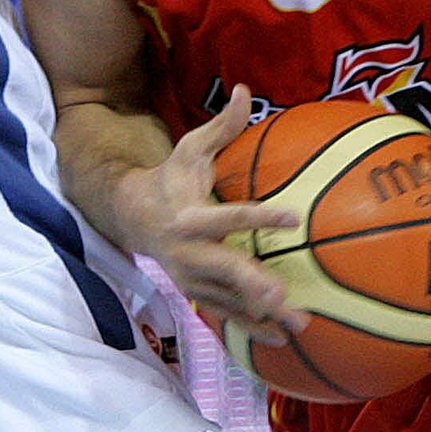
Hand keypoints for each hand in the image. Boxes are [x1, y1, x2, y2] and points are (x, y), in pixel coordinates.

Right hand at [126, 85, 307, 346]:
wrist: (132, 217)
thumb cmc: (171, 178)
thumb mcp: (190, 148)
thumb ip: (222, 125)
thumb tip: (246, 90)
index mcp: (189, 217)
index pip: (227, 218)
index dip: (258, 218)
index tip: (292, 218)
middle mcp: (187, 253)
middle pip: (224, 270)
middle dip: (253, 284)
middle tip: (284, 294)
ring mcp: (190, 279)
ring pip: (228, 300)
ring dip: (261, 314)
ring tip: (298, 324)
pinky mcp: (196, 294)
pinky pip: (226, 315)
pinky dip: (252, 329)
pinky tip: (282, 341)